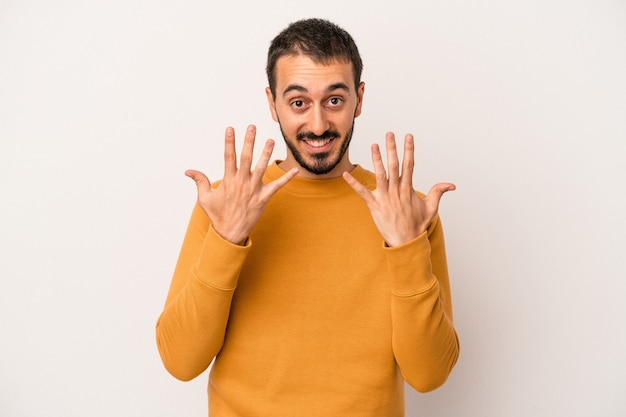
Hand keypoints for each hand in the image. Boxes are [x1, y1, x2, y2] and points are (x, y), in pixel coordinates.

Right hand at [185, 125, 297, 244]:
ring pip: (261, 168)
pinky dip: (286, 178)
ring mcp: (253, 190)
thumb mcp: (204, 198)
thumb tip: (188, 171)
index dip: (229, 142)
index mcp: (228, 180)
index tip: (230, 129)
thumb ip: (200, 181)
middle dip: (249, 142)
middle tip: (252, 127)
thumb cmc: (217, 215)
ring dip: (266, 154)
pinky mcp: (263, 198)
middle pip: (246, 158)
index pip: (228, 157)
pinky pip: (277, 187)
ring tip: (271, 140)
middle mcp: (241, 183)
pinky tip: (295, 169)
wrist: (229, 232)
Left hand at [343, 132, 454, 246]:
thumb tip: (452, 185)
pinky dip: (354, 183)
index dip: (409, 150)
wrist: (406, 241)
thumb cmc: (417, 224)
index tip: (408, 137)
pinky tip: (345, 174)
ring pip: (380, 175)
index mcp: (408, 189)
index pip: (409, 165)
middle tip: (389, 134)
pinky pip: (362, 193)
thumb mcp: (431, 207)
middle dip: (392, 149)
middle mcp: (396, 191)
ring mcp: (385, 197)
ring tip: (374, 145)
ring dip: (376, 159)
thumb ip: (438, 192)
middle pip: (394, 166)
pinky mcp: (374, 205)